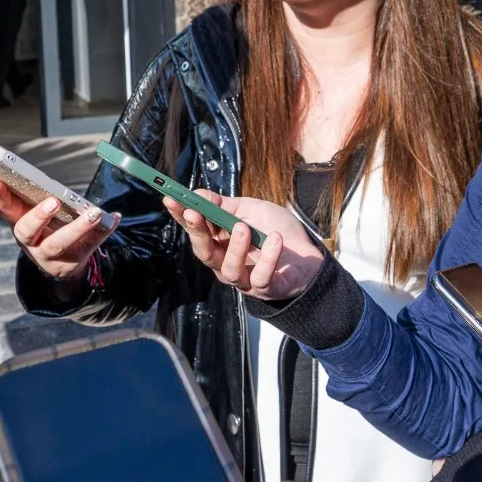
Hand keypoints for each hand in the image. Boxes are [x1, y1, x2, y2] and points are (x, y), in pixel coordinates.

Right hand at [0, 179, 117, 282]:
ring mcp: (49, 256)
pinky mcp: (71, 263)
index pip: (4, 209)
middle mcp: (29, 242)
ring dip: (78, 227)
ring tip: (95, 213)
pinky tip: (113, 218)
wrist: (60, 265)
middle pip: (27, 230)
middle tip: (54, 201)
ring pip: (59, 243)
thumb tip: (37, 177)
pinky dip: (103, 231)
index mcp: (18, 223)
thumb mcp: (35, 215)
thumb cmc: (46, 228)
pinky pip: (89, 246)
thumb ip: (33, 199)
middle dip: (39, 216)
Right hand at [171, 195, 325, 303]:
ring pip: (228, 269)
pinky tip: (276, 240)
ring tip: (244, 228)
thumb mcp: (250, 210)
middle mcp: (225, 262)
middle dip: (197, 232)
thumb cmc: (277, 230)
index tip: (171, 199)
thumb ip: (224, 205)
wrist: (310, 255)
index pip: (195, 230)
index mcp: (219, 242)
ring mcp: (244, 278)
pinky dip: (268, 258)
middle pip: (204, 252)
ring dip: (234, 247)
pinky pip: (261, 277)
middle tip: (194, 213)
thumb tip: (197, 193)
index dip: (180, 216)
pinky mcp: (265, 288)